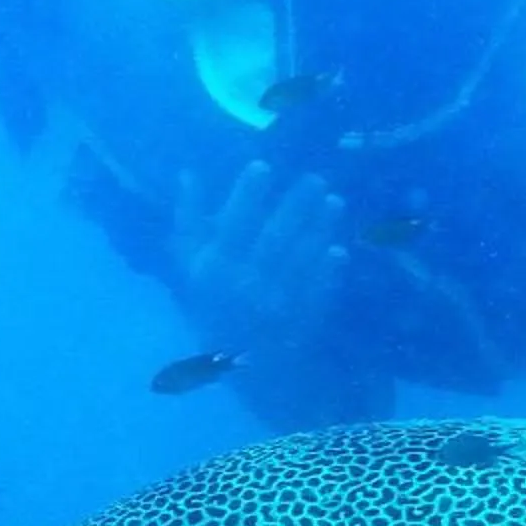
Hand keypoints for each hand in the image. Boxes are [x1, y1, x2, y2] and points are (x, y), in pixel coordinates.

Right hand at [169, 161, 347, 356]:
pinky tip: (338, 249)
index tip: (263, 165)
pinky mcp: (300, 319)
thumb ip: (188, 220)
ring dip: (319, 229)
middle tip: (316, 178)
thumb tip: (187, 173)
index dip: (247, 195)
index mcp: (213, 268)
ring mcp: (275, 303)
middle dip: (296, 206)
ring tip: (334, 200)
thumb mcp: (191, 264)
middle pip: (274, 239)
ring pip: (300, 260)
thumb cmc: (211, 301)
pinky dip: (327, 271)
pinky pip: (317, 290)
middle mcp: (244, 285)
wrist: (237, 360)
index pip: (232, 225)